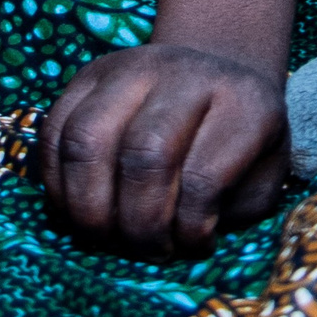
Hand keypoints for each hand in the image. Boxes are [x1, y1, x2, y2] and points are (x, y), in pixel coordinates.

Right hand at [37, 42, 290, 255]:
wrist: (216, 77)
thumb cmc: (240, 145)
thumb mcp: (262, 178)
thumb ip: (234, 210)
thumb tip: (183, 236)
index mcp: (244, 103)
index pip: (204, 177)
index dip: (190, 227)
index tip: (191, 247)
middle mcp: (186, 73)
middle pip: (143, 155)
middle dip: (136, 222)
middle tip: (144, 249)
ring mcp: (131, 67)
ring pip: (87, 140)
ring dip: (88, 207)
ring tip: (104, 236)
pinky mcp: (88, 75)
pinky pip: (54, 132)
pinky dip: (57, 183)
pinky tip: (77, 210)